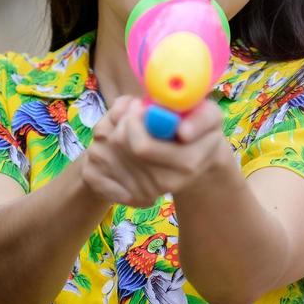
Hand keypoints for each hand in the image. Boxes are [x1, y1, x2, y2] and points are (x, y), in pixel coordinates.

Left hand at [79, 96, 233, 206]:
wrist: (194, 160)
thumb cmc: (199, 130)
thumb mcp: (210, 116)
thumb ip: (201, 119)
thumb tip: (183, 132)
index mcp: (186, 164)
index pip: (141, 147)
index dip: (134, 120)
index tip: (139, 106)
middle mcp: (163, 184)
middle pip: (119, 146)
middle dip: (121, 122)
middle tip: (133, 112)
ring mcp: (143, 193)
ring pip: (103, 155)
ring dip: (109, 132)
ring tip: (127, 126)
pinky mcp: (125, 197)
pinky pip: (93, 174)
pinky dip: (100, 152)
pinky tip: (116, 145)